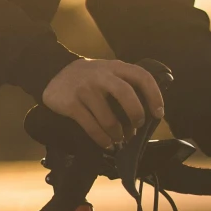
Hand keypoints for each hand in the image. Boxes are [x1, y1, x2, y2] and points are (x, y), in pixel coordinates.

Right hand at [42, 57, 166, 149]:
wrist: (53, 73)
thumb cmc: (89, 78)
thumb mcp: (108, 72)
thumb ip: (125, 84)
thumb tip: (145, 115)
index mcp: (115, 67)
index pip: (142, 76)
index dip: (154, 96)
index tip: (158, 114)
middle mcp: (101, 75)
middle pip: (126, 94)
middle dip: (136, 115)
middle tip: (136, 126)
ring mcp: (85, 89)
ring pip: (108, 118)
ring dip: (117, 133)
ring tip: (119, 139)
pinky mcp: (71, 104)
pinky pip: (91, 126)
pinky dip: (102, 139)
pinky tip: (106, 144)